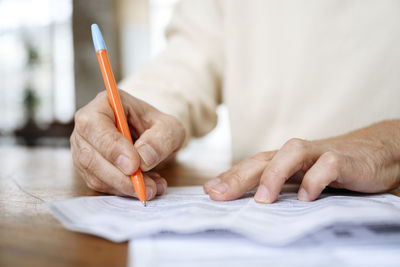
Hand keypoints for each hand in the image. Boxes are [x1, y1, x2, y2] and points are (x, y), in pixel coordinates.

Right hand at [70, 90, 184, 198]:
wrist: (155, 138)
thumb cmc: (158, 127)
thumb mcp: (170, 128)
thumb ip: (160, 139)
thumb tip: (143, 158)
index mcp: (105, 104)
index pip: (95, 125)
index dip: (112, 147)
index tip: (133, 165)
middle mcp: (88, 125)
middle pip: (89, 155)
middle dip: (119, 175)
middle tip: (145, 186)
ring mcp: (84, 147)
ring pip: (94, 174)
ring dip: (123, 186)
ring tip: (151, 187)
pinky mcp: (88, 168)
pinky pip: (100, 184)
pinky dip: (123, 190)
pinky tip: (144, 186)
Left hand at [204, 120, 399, 202]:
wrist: (376, 150)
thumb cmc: (332, 166)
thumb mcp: (302, 178)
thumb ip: (281, 186)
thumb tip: (251, 203)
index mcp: (284, 159)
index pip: (252, 165)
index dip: (230, 177)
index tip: (209, 191)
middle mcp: (296, 154)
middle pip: (262, 159)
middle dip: (238, 176)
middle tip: (219, 195)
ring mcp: (319, 153)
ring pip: (290, 154)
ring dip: (274, 175)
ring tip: (263, 200)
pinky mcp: (344, 159)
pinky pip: (327, 165)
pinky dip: (315, 180)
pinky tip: (306, 198)